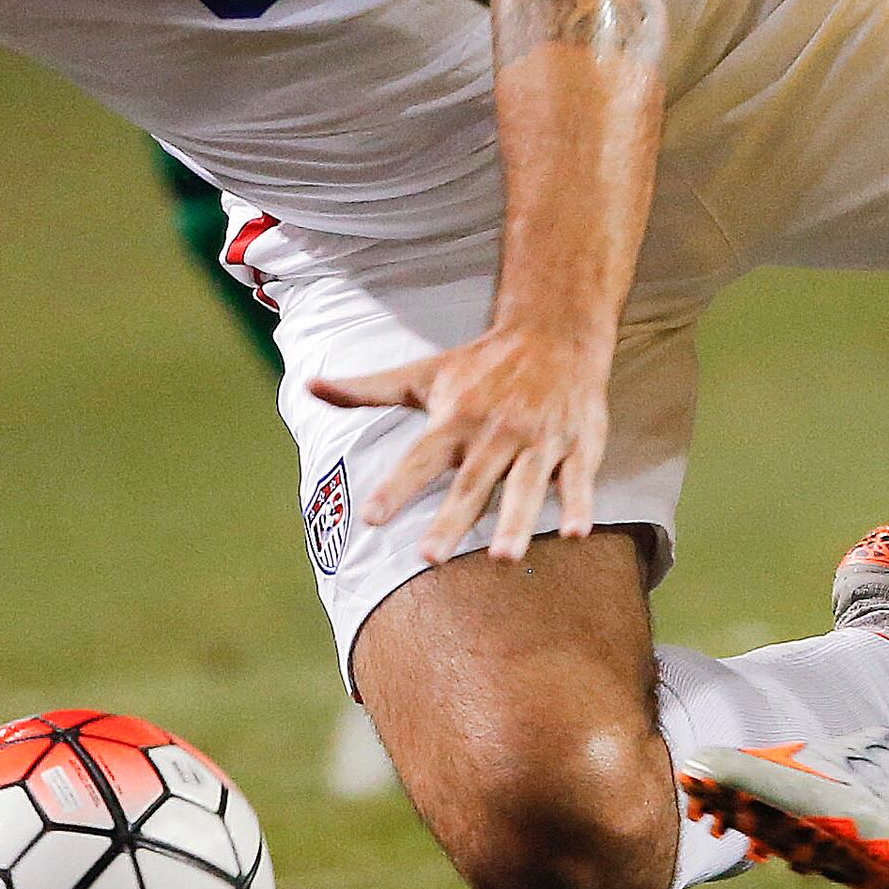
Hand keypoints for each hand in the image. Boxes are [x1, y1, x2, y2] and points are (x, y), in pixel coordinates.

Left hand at [310, 325, 610, 565]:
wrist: (556, 329)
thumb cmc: (482, 362)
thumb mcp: (424, 373)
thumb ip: (367, 389)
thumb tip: (308, 385)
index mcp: (457, 416)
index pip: (421, 457)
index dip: (397, 487)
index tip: (372, 518)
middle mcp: (497, 429)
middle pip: (473, 480)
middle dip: (452, 518)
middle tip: (429, 556)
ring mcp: (540, 438)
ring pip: (528, 484)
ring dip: (518, 521)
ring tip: (505, 559)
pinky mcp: (578, 443)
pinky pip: (578, 478)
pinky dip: (580, 504)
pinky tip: (577, 535)